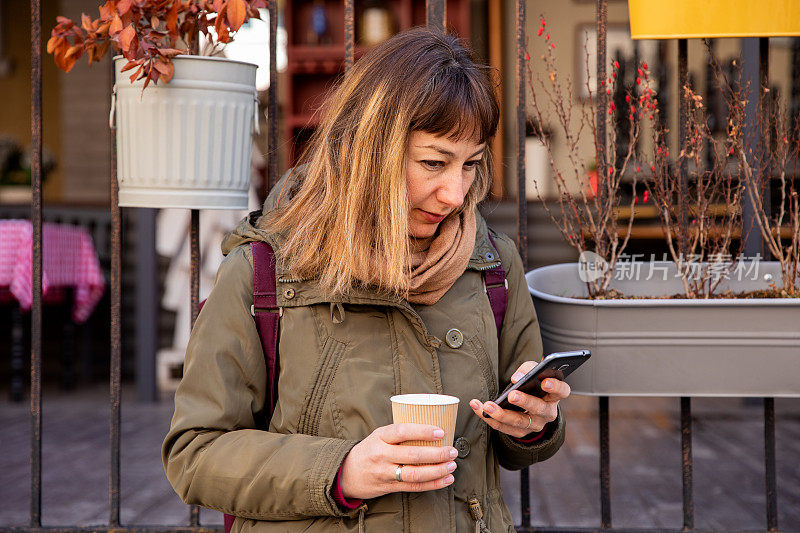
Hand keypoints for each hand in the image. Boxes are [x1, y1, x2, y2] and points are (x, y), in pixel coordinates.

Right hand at [339, 423, 457, 499]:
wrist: (347, 473)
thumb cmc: (370, 449)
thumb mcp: (379, 435)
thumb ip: (399, 433)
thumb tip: (431, 425)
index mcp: (380, 437)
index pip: (402, 432)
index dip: (422, 431)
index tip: (440, 431)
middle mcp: (382, 455)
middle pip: (412, 456)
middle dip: (436, 454)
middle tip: (451, 451)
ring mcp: (385, 473)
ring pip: (415, 474)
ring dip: (437, 471)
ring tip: (452, 465)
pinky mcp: (390, 487)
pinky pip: (414, 487)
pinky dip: (433, 484)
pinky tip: (446, 479)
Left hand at [469, 360, 570, 438]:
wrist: (529, 404)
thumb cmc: (532, 384)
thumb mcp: (533, 372)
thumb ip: (528, 369)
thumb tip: (517, 378)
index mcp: (555, 395)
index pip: (562, 391)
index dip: (555, 387)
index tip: (545, 382)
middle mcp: (547, 413)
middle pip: (539, 409)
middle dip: (525, 401)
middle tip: (512, 395)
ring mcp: (534, 425)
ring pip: (519, 422)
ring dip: (501, 414)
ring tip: (486, 406)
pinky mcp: (520, 432)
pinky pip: (503, 428)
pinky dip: (489, 418)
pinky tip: (478, 407)